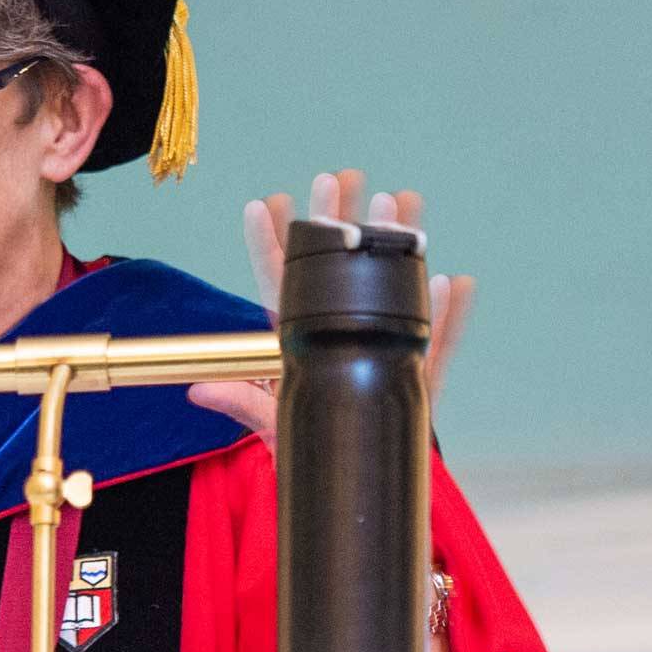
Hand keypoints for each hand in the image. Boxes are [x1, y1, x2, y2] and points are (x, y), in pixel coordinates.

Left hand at [188, 168, 477, 445]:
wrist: (360, 474)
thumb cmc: (313, 441)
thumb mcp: (271, 422)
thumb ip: (240, 403)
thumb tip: (197, 390)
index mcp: (302, 338)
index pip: (282, 283)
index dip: (271, 245)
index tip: (264, 203)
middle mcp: (342, 332)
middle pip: (339, 268)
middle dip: (341, 221)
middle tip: (343, 177)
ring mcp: (383, 346)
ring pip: (393, 288)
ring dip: (398, 247)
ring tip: (403, 202)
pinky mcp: (417, 374)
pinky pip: (436, 343)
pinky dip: (448, 317)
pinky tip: (454, 283)